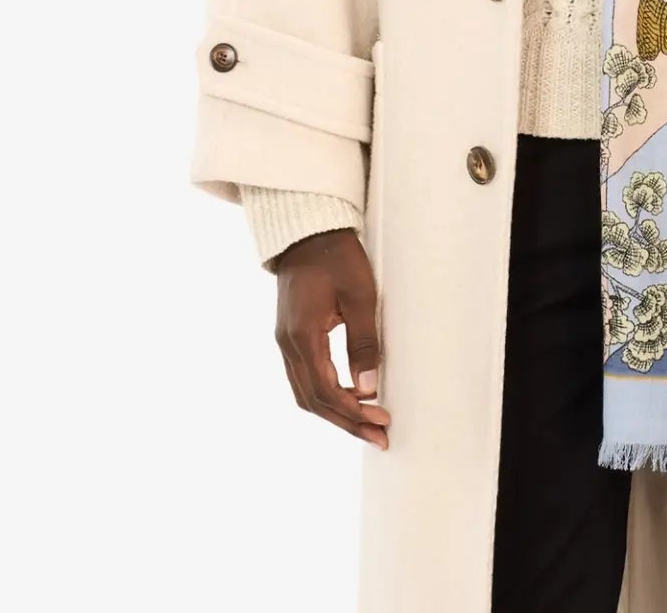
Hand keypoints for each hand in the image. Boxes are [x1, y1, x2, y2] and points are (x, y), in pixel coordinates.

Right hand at [272, 228, 390, 448]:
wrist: (308, 231)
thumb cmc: (336, 257)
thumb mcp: (360, 296)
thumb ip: (364, 342)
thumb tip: (369, 389)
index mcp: (302, 336)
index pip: (326, 391)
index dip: (354, 411)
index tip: (381, 420)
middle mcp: (287, 345)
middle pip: (313, 401)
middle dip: (346, 422)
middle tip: (378, 435)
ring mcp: (285, 341)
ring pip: (306, 393)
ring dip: (335, 412)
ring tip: (367, 423)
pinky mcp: (290, 336)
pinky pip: (304, 378)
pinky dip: (326, 394)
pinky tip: (348, 396)